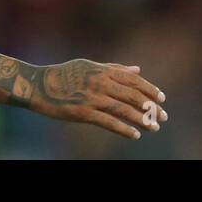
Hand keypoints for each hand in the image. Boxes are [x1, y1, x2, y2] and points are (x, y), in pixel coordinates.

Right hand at [28, 59, 167, 139]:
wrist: (38, 85)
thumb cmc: (63, 75)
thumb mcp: (89, 66)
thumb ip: (114, 68)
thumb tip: (137, 70)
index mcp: (102, 69)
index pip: (132, 79)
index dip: (149, 89)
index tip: (162, 99)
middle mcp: (100, 81)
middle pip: (132, 94)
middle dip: (150, 106)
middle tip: (163, 117)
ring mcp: (92, 97)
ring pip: (123, 108)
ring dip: (141, 119)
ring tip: (154, 127)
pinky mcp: (83, 112)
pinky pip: (108, 121)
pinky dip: (123, 128)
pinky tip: (134, 135)